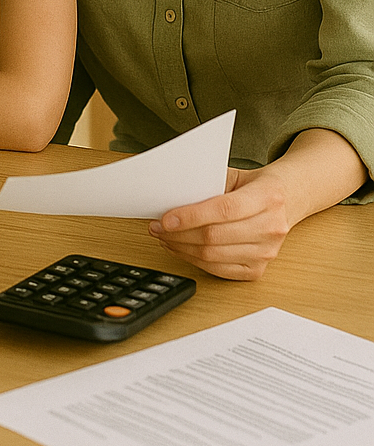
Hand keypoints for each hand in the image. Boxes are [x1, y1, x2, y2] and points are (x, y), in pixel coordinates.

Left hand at [148, 166, 289, 280]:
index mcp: (267, 197)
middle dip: (178, 234)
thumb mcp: (235, 175)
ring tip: (165, 238)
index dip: (191, 216)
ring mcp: (267, 252)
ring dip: (182, 249)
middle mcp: (272, 227)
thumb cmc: (257, 186)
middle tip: (157, 227)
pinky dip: (195, 261)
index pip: (224, 209)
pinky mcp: (258, 269)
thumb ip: (209, 185)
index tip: (166, 218)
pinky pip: (219, 270)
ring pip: (213, 256)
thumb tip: (172, 198)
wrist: (288, 200)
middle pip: (215, 236)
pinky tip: (181, 249)